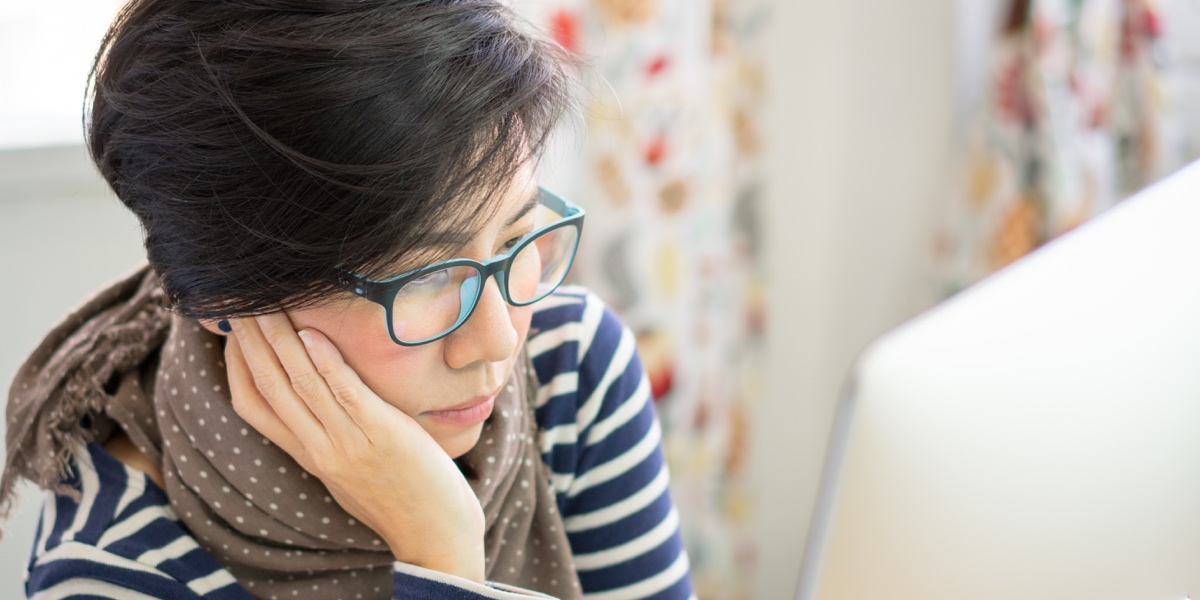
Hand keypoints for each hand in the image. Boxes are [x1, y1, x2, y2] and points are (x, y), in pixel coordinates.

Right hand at [223, 314, 485, 582]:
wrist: (434, 533)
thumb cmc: (399, 492)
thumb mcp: (348, 465)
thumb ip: (328, 432)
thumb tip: (317, 394)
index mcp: (307, 453)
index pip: (251, 404)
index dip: (235, 363)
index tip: (231, 327)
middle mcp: (318, 447)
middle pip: (269, 385)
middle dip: (250, 338)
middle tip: (239, 297)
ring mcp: (347, 442)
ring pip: (300, 383)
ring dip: (279, 339)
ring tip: (266, 303)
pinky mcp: (381, 436)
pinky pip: (345, 395)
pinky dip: (325, 363)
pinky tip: (312, 335)